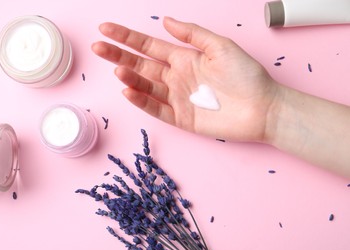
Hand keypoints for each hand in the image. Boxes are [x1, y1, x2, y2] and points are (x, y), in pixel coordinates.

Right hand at [92, 17, 279, 141]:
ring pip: (145, 86)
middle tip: (98, 48)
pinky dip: (142, 101)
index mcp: (184, 58)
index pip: (148, 46)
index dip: (127, 38)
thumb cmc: (246, 76)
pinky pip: (156, 109)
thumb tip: (167, 20)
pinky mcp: (180, 118)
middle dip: (118, 56)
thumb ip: (192, 34)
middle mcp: (176, 77)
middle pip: (140, 65)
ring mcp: (176, 98)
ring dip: (130, 79)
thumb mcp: (220, 47)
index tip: (107, 29)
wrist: (262, 108)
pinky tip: (129, 91)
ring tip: (118, 71)